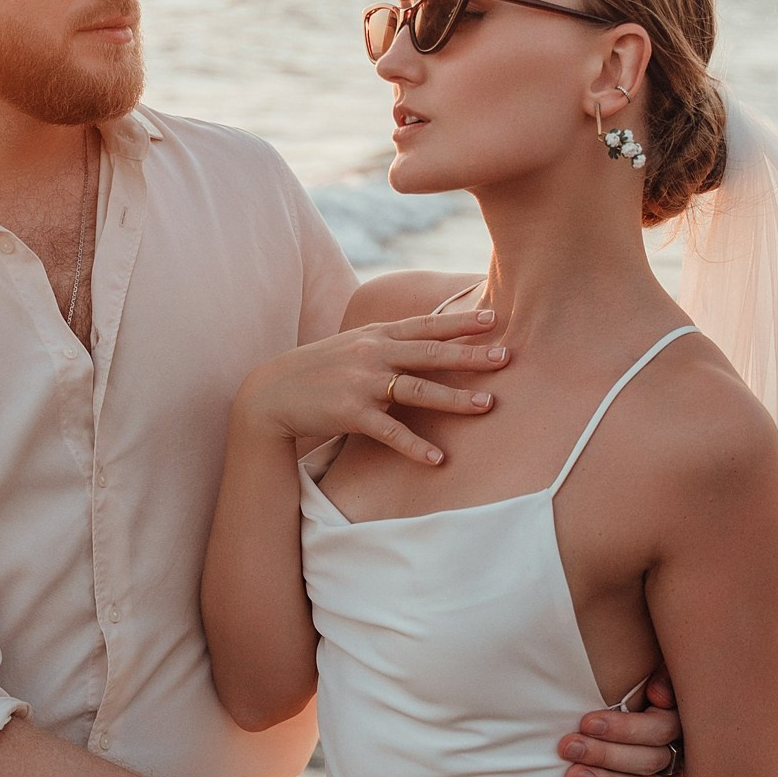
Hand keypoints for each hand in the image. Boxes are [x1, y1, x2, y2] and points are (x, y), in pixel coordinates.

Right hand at [233, 308, 511, 465]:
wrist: (270, 392)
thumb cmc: (319, 370)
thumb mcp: (353, 345)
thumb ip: (388, 341)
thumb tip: (425, 338)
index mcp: (376, 335)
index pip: (426, 325)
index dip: (460, 322)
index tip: (494, 318)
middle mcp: (373, 354)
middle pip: (430, 354)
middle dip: (470, 355)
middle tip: (506, 357)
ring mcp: (362, 383)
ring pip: (416, 390)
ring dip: (453, 399)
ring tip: (486, 406)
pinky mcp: (350, 413)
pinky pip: (389, 432)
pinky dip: (414, 446)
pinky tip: (437, 458)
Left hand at [561, 669, 683, 776]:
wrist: (633, 708)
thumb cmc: (636, 688)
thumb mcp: (648, 671)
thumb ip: (660, 677)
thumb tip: (657, 694)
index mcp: (678, 720)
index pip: (659, 730)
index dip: (624, 729)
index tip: (586, 722)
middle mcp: (677, 752)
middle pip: (649, 761)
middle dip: (605, 755)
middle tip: (568, 747)